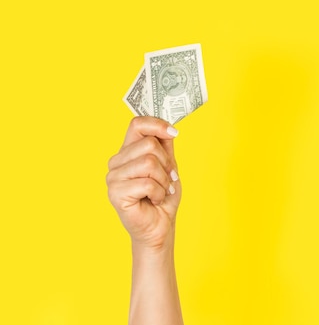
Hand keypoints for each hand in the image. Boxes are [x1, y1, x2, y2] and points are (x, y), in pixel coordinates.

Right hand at [106, 116, 181, 251]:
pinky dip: (159, 193)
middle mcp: (116, 162)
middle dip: (167, 163)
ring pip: (149, 163)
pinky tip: (154, 200)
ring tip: (160, 191)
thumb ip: (165, 146)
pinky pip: (147, 183)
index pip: (137, 124)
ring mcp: (113, 178)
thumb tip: (168, 127)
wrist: (160, 225)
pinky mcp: (116, 193)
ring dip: (163, 180)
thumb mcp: (168, 166)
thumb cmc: (162, 196)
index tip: (174, 133)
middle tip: (167, 179)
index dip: (157, 124)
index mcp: (127, 152)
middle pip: (149, 144)